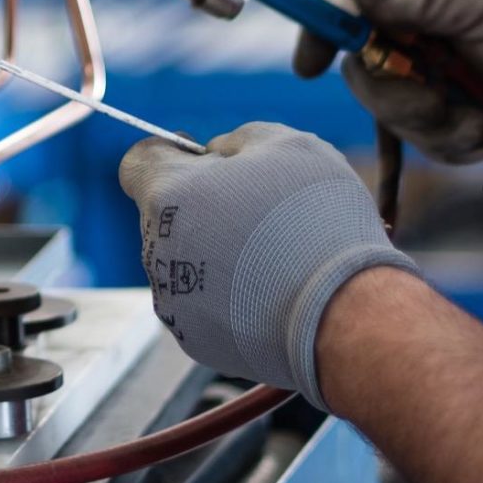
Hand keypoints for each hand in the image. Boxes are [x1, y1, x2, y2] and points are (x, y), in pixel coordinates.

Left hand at [118, 122, 416, 409]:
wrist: (345, 312)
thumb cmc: (315, 219)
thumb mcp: (285, 144)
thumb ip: (236, 140)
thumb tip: (217, 154)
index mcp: (169, 195)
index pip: (138, 163)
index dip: (172, 154)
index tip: (205, 160)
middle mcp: (157, 252)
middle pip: (168, 216)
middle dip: (204, 208)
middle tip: (261, 211)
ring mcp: (174, 303)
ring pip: (187, 263)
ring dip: (219, 254)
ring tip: (276, 256)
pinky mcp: (197, 342)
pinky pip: (206, 306)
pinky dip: (233, 297)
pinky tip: (274, 292)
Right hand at [291, 0, 482, 162]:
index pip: (348, 5)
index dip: (324, 33)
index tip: (309, 67)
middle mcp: (415, 30)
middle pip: (366, 73)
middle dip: (404, 101)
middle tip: (444, 106)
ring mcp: (431, 76)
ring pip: (395, 117)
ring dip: (444, 131)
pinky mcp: (451, 115)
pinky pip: (424, 144)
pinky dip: (453, 149)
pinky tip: (462, 162)